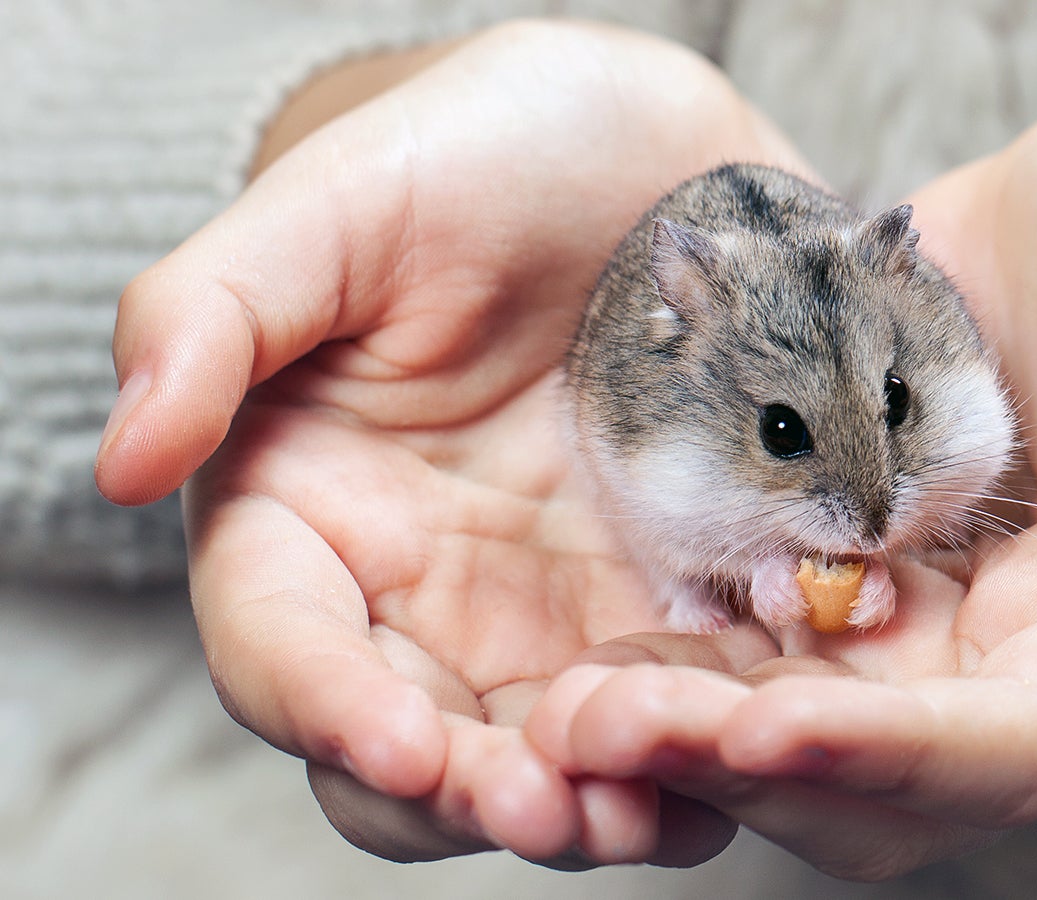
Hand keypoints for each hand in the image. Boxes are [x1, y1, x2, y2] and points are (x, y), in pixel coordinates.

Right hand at [94, 20, 810, 865]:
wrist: (645, 148)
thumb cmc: (474, 154)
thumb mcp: (339, 205)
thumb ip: (213, 319)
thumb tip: (127, 458)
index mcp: (310, 511)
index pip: (287, 646)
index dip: (333, 712)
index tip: (406, 749)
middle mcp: (422, 585)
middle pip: (420, 745)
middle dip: (480, 797)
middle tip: (556, 812)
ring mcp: (551, 604)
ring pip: (553, 753)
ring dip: (601, 800)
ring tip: (662, 809)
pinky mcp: (665, 597)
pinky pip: (680, 701)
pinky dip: (708, 743)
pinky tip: (756, 749)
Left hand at [522, 69, 1036, 878]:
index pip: (1022, 745)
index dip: (905, 758)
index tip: (778, 732)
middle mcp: (1008, 662)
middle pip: (883, 778)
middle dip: (753, 769)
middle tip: (615, 731)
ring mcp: (915, 629)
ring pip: (792, 736)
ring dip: (683, 740)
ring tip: (562, 715)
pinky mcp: (835, 574)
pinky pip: (743, 651)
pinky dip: (669, 666)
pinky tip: (577, 650)